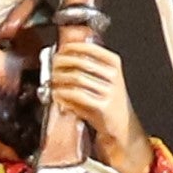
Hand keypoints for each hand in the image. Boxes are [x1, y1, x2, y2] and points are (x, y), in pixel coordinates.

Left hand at [45, 37, 154, 172]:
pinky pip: (77, 95)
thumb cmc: (107, 100)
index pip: (90, 48)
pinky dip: (63, 94)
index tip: (60, 50)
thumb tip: (62, 54)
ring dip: (60, 79)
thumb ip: (86, 64)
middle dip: (61, 63)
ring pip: (77, 78)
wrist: (120, 124)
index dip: (71, 48)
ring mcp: (109, 90)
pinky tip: (57, 95)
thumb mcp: (102, 78)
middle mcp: (113, 75)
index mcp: (114, 63)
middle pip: (80, 62)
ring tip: (53, 82)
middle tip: (52, 67)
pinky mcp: (102, 106)